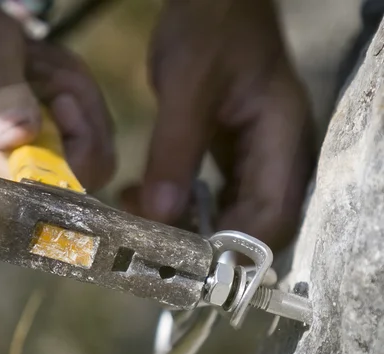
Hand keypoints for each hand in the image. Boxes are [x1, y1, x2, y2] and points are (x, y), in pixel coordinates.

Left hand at [121, 0, 314, 249]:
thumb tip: (161, 216)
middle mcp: (278, 155)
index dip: (232, 248)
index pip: (272, 216)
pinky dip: (183, 202)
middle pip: (252, 223)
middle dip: (203, 240)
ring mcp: (258, 154)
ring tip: (138, 212)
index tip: (180, 257)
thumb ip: (175, 152)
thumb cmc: (210, 29)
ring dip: (187, 223)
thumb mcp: (187, 88)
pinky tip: (147, 197)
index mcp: (282, 139)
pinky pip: (215, 192)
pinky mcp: (235, 150)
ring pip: (231, 212)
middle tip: (149, 237)